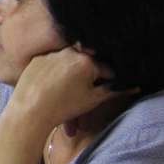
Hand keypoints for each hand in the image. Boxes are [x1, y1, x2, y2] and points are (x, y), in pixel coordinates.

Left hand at [6, 46, 136, 133]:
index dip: (110, 81)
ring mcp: (52, 54)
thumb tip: (135, 86)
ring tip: (66, 96)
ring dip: (71, 77)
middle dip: (89, 79)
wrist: (29, 111)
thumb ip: (114, 90)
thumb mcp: (93, 100)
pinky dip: (55, 74)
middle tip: (84, 95)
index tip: (107, 90)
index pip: (106, 69)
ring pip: (68, 64)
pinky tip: (52, 87)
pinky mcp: (37, 59)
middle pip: (86, 64)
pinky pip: (52, 64)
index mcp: (87, 60)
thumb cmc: (63, 107)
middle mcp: (70, 51)